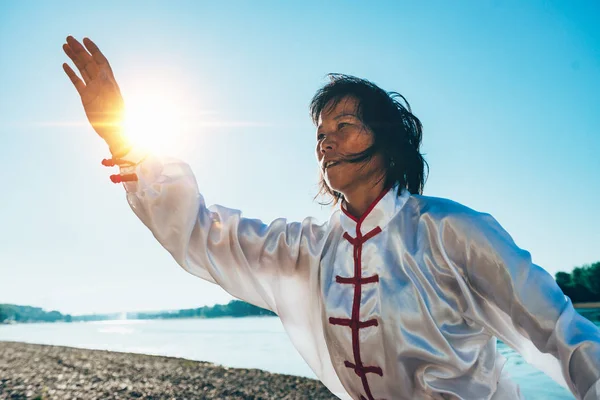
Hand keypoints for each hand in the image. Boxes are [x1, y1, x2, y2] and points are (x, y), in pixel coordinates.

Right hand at [62, 36, 129, 155]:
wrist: (113, 130)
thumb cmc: (116, 116)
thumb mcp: (113, 99)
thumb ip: (108, 85)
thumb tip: (103, 73)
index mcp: (108, 80)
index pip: (100, 60)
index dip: (93, 49)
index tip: (85, 39)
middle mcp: (100, 82)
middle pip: (89, 61)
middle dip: (80, 50)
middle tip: (69, 38)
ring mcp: (92, 89)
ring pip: (82, 69)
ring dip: (74, 58)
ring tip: (64, 46)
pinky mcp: (86, 97)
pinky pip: (77, 82)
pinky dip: (71, 73)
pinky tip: (65, 65)